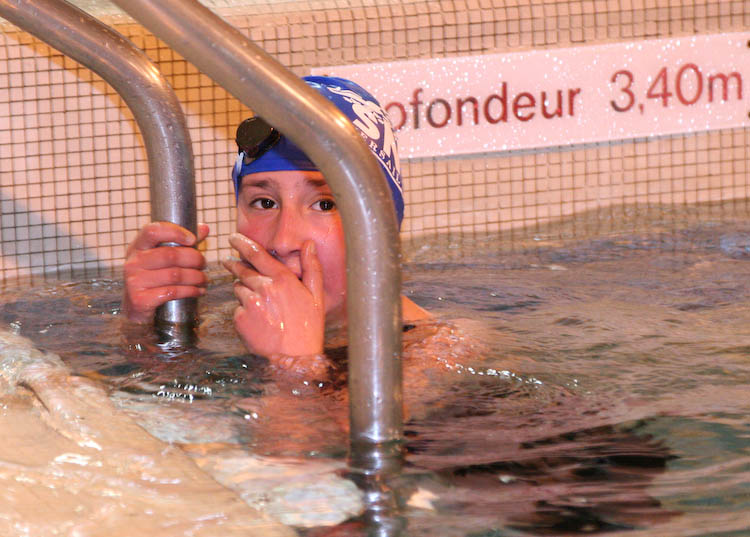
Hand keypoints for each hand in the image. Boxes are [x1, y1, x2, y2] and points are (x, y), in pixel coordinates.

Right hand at [122, 222, 208, 322]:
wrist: (136, 307)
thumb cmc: (153, 277)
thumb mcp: (162, 257)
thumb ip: (182, 242)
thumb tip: (204, 228)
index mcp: (138, 247)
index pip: (153, 231)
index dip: (175, 232)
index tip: (193, 239)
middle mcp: (133, 262)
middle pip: (170, 255)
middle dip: (194, 259)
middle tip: (203, 264)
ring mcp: (135, 281)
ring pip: (175, 275)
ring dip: (196, 277)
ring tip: (204, 279)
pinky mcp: (140, 299)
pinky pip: (172, 292)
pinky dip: (191, 291)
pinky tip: (198, 291)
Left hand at [222, 233, 324, 357]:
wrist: (295, 358)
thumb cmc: (309, 327)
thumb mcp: (316, 295)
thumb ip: (312, 267)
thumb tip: (309, 244)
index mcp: (282, 280)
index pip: (257, 254)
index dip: (242, 243)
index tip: (233, 238)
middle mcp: (264, 288)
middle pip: (242, 271)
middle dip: (235, 265)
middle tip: (230, 263)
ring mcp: (250, 304)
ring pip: (239, 290)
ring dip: (244, 292)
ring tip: (259, 306)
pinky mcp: (240, 319)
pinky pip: (237, 309)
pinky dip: (244, 312)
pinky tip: (258, 321)